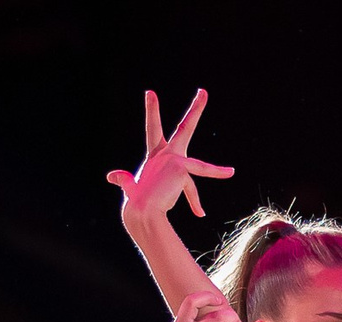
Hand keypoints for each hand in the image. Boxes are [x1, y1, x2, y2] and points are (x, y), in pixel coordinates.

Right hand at [104, 88, 233, 224]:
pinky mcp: (180, 168)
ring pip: (200, 167)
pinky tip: (204, 209)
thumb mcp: (132, 187)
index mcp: (155, 156)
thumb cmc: (136, 202)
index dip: (152, 111)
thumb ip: (125, 180)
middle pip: (184, 128)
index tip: (150, 93)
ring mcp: (173, 159)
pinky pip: (192, 189)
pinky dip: (195, 202)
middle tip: (204, 92)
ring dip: (217, 171)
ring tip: (231, 173)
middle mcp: (164, 153)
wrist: (139, 210)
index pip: (154, 129)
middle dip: (195, 110)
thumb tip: (111, 176)